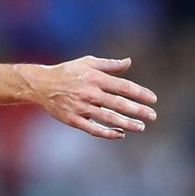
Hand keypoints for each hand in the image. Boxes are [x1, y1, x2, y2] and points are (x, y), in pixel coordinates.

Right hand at [25, 56, 156, 138]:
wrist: (41, 84)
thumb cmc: (68, 71)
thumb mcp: (88, 62)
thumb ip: (110, 64)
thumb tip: (129, 62)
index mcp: (95, 77)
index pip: (123, 86)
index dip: (140, 93)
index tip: (153, 99)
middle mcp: (90, 93)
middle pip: (119, 103)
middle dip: (138, 110)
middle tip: (153, 116)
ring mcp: (81, 107)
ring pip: (108, 118)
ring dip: (127, 123)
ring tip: (141, 127)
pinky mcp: (74, 120)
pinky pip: (94, 129)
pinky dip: (108, 133)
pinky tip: (121, 134)